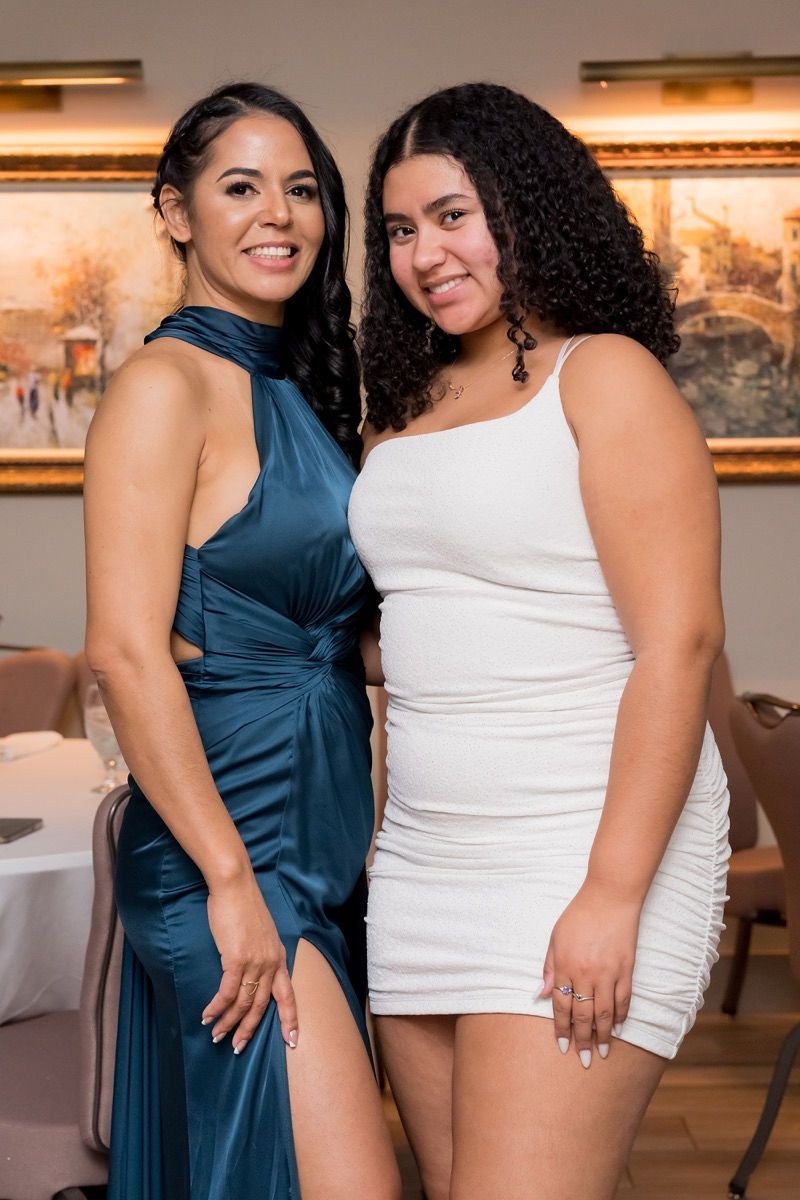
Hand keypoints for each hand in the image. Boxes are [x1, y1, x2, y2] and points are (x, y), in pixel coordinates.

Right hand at [201, 873, 297, 1054]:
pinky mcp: (236, 959)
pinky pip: (227, 992)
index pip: (289, 995)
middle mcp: (271, 963)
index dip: (290, 1019)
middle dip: (249, 1029)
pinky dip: (216, 1007)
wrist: (236, 886)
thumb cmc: (244, 906)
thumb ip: (260, 954)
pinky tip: (207, 1016)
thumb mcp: (261, 933)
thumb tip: (250, 970)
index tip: (293, 1040)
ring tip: (217, 1035)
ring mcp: (255, 962)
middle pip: (262, 1006)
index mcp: (279, 957)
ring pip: (243, 1003)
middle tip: (237, 1048)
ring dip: (228, 1022)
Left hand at [540, 879, 640, 1066]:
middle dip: (582, 1040)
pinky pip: (624, 1000)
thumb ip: (549, 968)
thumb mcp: (555, 938)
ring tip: (602, 1053)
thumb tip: (541, 996)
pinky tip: (618, 1028)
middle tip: (583, 1060)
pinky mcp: (626, 970)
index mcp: (565, 965)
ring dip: (604, 1036)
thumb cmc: (578, 915)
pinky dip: (621, 1016)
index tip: (563, 1046)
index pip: (561, 1006)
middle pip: (583, 1015)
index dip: (561, 1028)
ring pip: (605, 1013)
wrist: (610, 897)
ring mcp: (608, 973)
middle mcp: (586, 974)